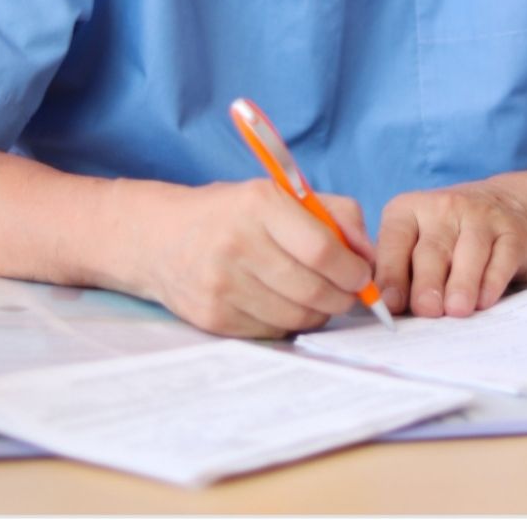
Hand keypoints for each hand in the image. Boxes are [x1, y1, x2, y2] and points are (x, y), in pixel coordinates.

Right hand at [112, 177, 375, 337]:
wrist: (158, 237)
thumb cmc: (231, 213)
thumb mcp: (278, 194)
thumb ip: (333, 214)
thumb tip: (368, 255)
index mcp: (259, 204)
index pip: (321, 250)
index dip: (352, 270)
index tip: (362, 275)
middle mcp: (237, 244)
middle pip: (313, 291)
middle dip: (342, 297)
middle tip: (347, 292)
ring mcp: (222, 285)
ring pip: (296, 318)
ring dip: (318, 314)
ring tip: (316, 297)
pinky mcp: (213, 318)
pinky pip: (271, 333)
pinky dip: (288, 324)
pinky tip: (283, 305)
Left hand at [375, 175, 526, 318]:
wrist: (511, 205)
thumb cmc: (450, 235)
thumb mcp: (417, 239)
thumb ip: (398, 268)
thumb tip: (383, 309)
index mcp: (409, 210)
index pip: (395, 240)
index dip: (391, 273)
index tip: (390, 304)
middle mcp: (444, 208)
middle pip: (432, 249)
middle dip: (427, 282)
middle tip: (426, 310)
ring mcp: (481, 217)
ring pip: (469, 252)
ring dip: (462, 283)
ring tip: (456, 310)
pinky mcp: (513, 232)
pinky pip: (502, 257)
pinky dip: (493, 280)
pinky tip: (485, 300)